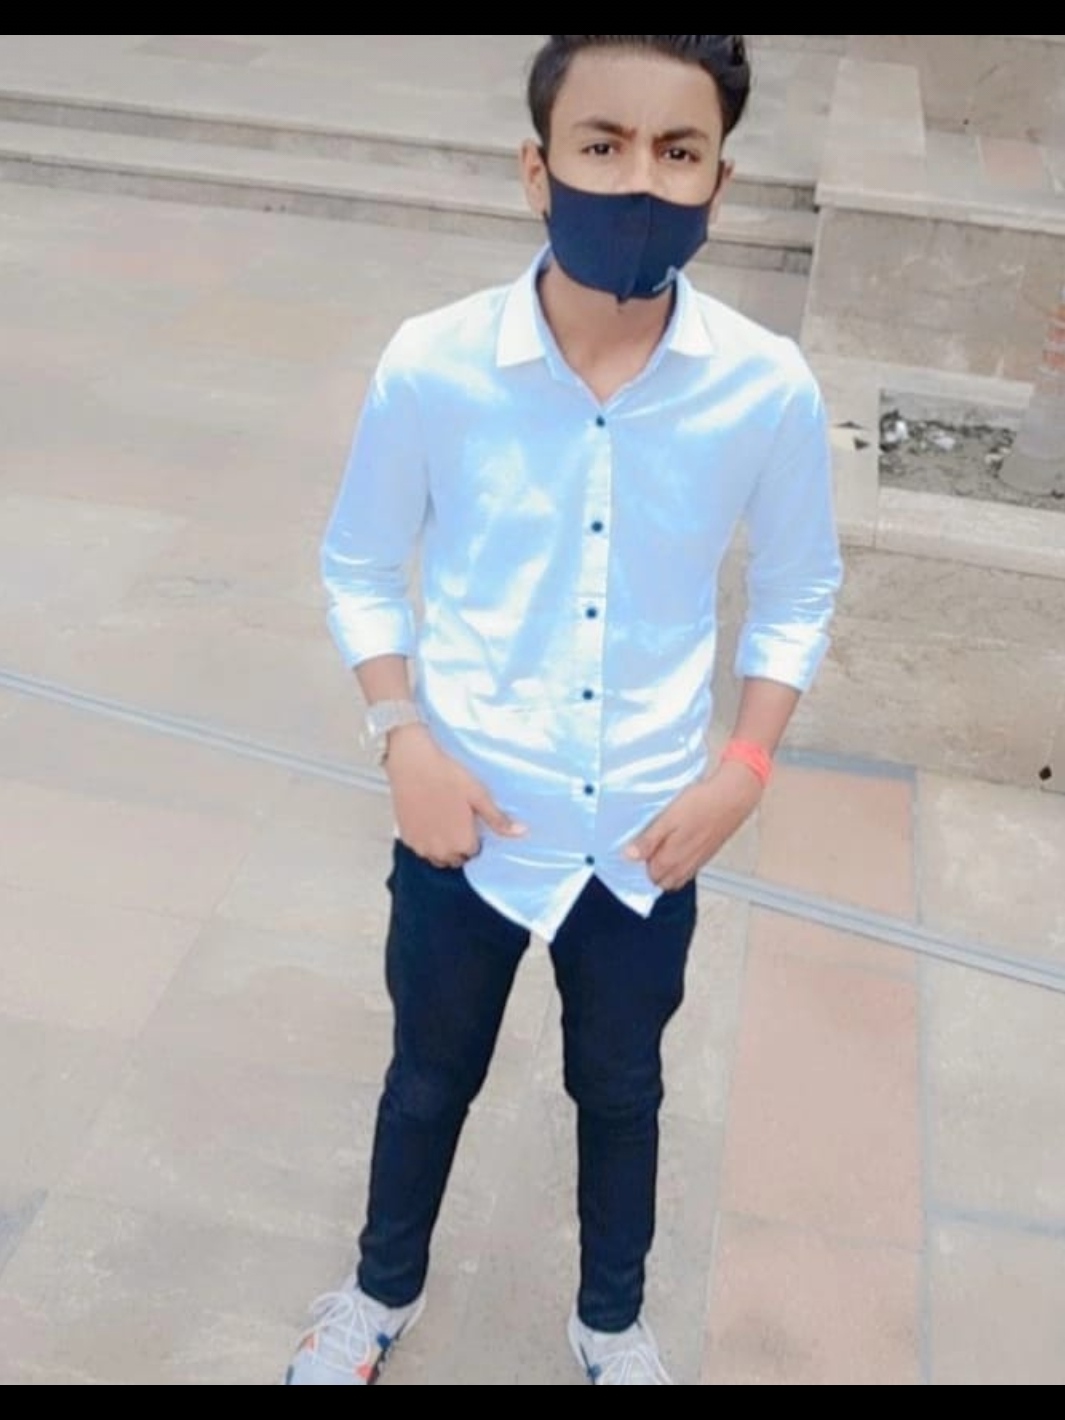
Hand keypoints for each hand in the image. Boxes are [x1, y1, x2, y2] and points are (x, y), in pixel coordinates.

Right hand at [386, 726, 526, 869]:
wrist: (412, 763)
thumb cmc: (447, 776)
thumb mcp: (478, 795)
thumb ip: (497, 819)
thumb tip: (521, 832)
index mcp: (462, 843)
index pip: (475, 853)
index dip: (475, 837)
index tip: (472, 823)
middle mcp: (441, 851)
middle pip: (456, 859)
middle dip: (459, 846)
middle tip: (459, 821)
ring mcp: (421, 847)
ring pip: (437, 857)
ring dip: (443, 847)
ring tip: (444, 822)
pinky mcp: (406, 838)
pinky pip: (421, 849)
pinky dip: (426, 841)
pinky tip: (428, 820)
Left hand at [625, 762, 764, 891]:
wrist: (732, 798)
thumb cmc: (701, 805)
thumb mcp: (667, 819)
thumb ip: (648, 841)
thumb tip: (630, 856)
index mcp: (670, 859)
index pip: (646, 878)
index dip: (637, 866)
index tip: (632, 851)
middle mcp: (683, 867)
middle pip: (660, 881)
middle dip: (649, 871)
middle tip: (644, 849)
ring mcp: (696, 863)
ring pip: (674, 878)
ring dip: (664, 869)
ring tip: (658, 848)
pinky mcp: (705, 856)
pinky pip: (687, 870)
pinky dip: (677, 865)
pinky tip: (676, 847)